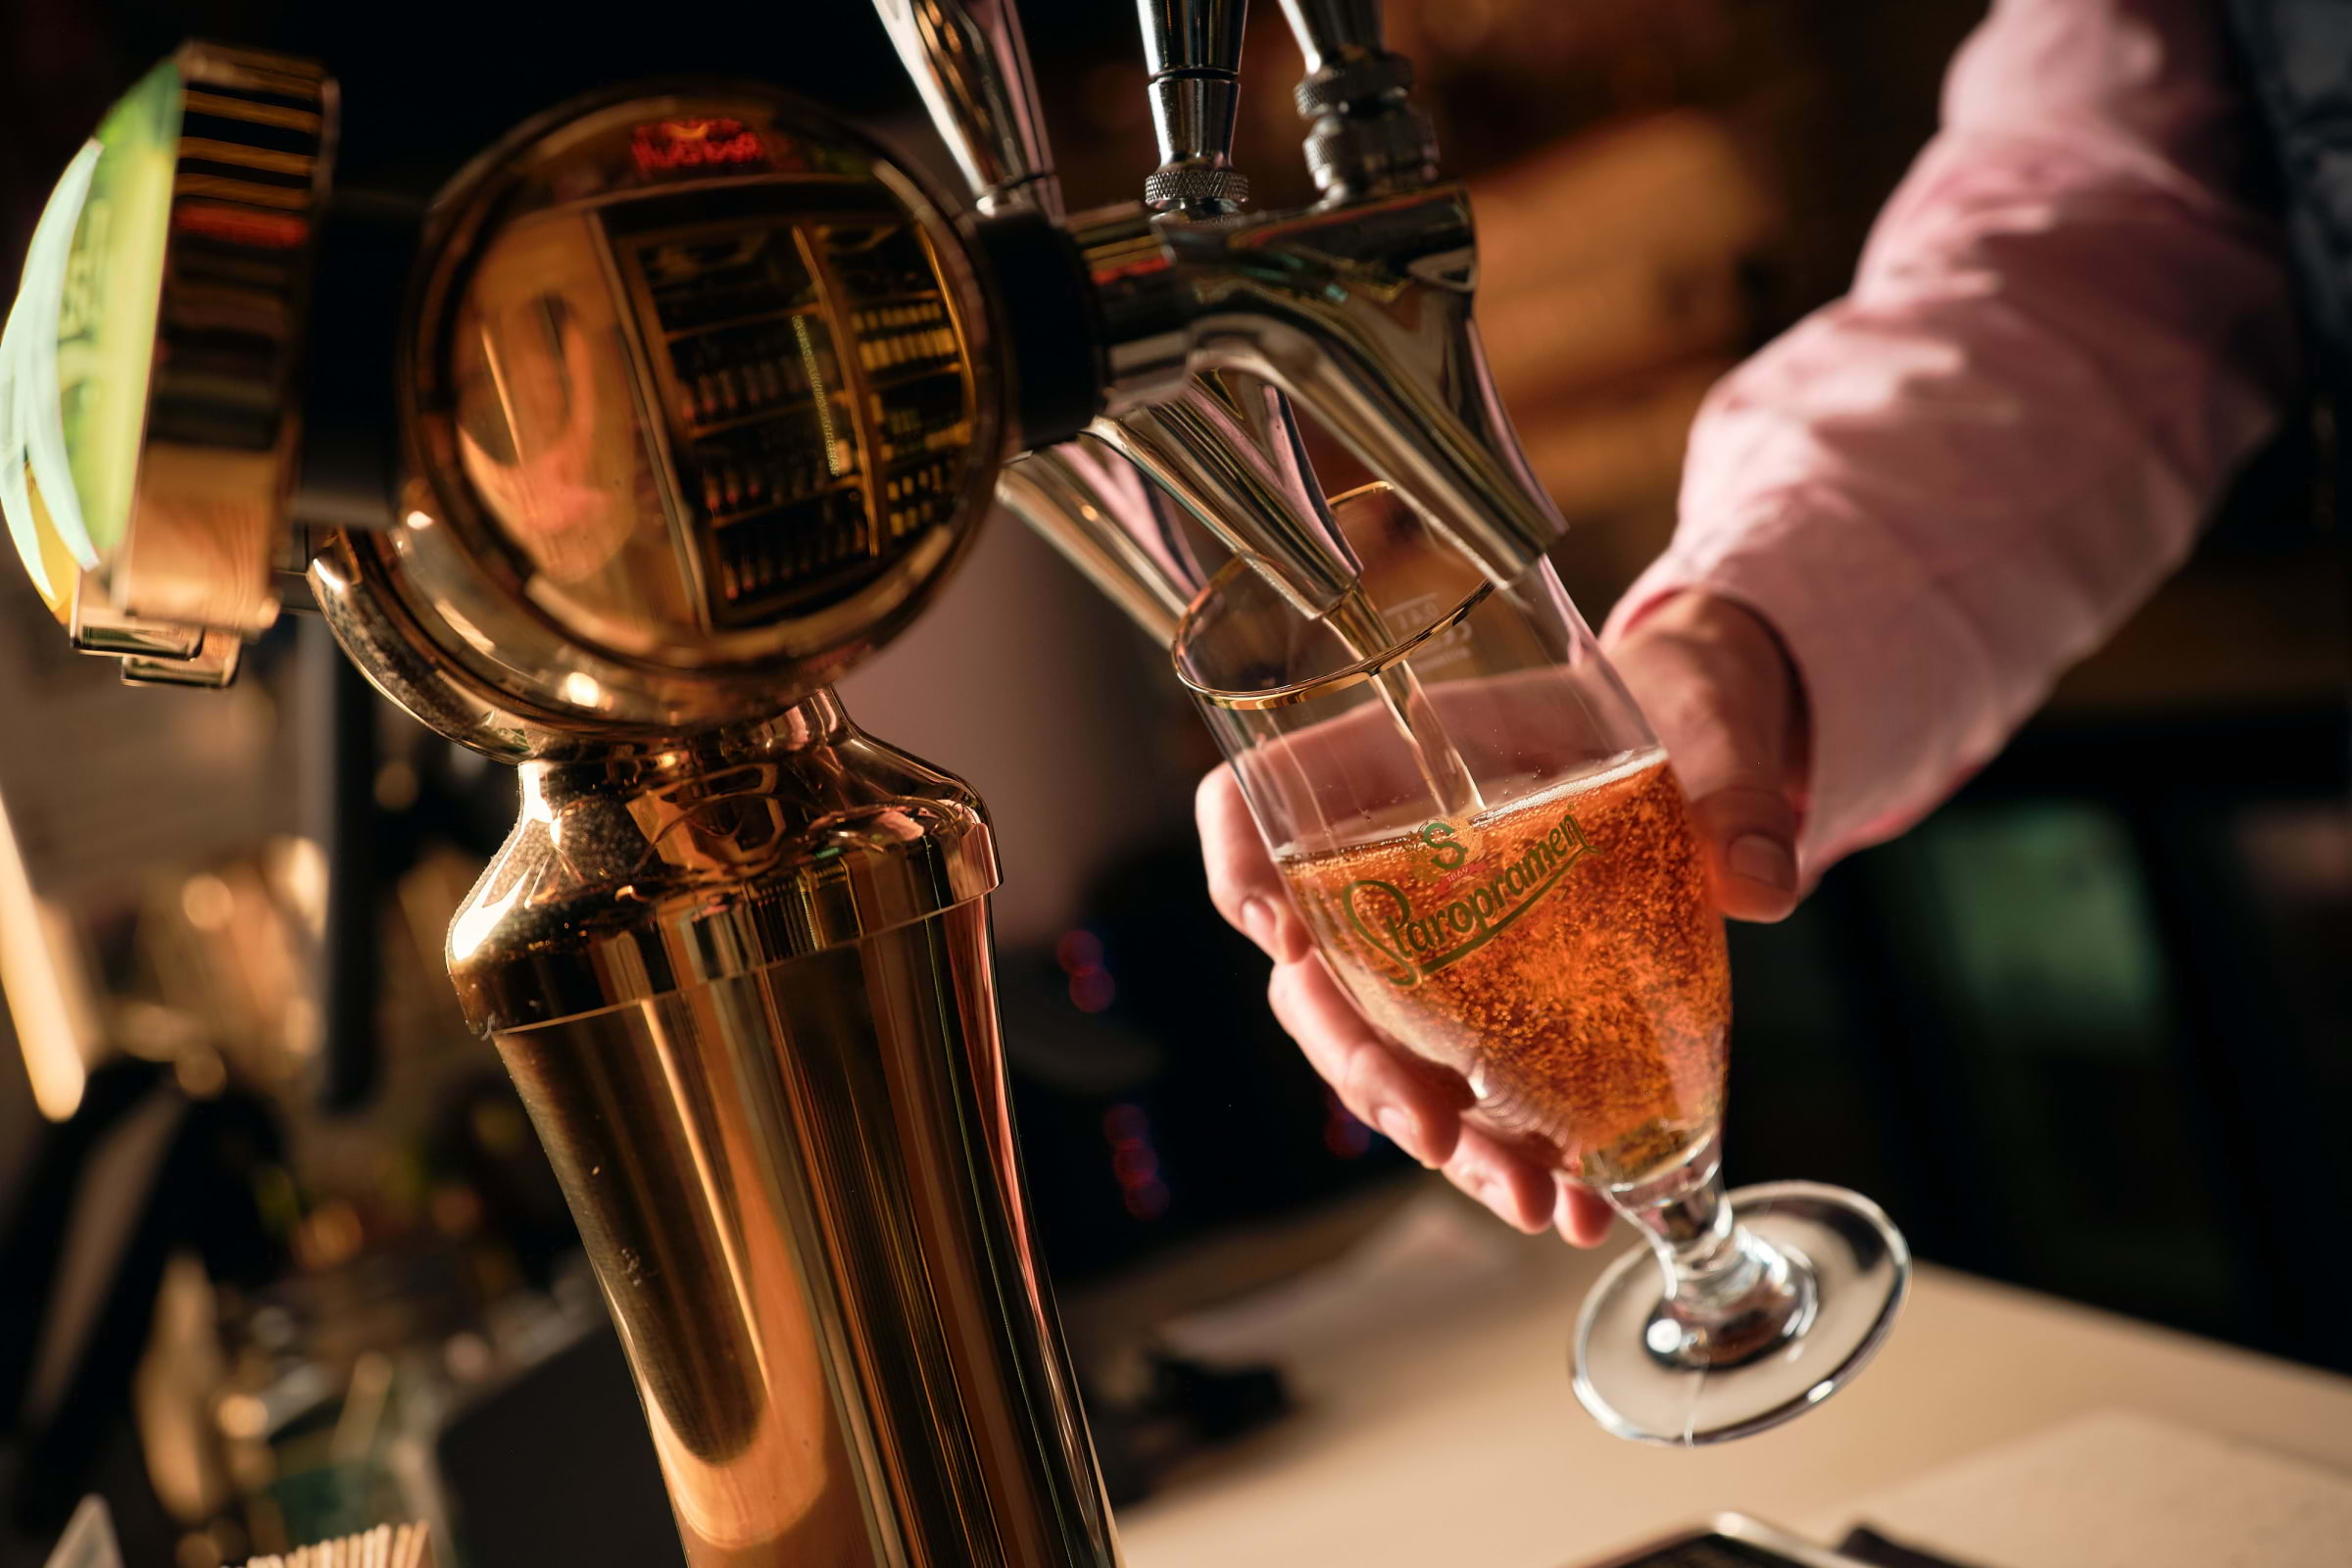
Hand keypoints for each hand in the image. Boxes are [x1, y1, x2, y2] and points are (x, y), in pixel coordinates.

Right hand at [1195, 588, 1808, 1242]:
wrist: (1716, 748)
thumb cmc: (1679, 704)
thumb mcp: (1707, 726)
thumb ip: (1731, 794)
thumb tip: (1760, 878)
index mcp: (1393, 762)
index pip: (1255, 800)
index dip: (1241, 865)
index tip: (1280, 938)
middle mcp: (1382, 862)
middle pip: (1312, 975)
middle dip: (1360, 1067)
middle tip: (1427, 1126)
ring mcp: (1426, 948)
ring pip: (1383, 1057)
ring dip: (1441, 1139)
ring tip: (1527, 1199)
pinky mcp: (1489, 1010)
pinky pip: (1466, 1093)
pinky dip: (1510, 1154)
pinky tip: (1574, 1204)